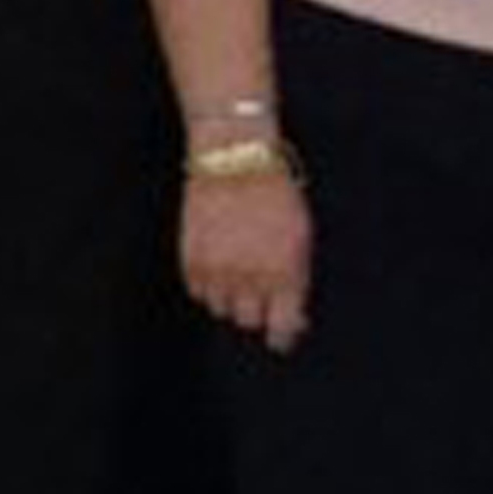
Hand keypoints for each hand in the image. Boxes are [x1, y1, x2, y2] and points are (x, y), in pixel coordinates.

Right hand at [179, 164, 311, 353]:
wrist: (235, 158)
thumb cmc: (276, 194)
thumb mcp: (301, 236)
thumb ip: (298, 280)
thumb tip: (295, 319)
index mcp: (284, 273)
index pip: (282, 329)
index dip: (283, 335)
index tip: (281, 335)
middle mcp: (249, 279)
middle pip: (249, 322)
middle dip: (257, 309)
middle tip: (259, 286)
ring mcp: (217, 272)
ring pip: (221, 309)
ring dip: (230, 295)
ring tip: (236, 265)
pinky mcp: (191, 261)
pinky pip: (198, 292)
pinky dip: (208, 283)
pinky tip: (218, 258)